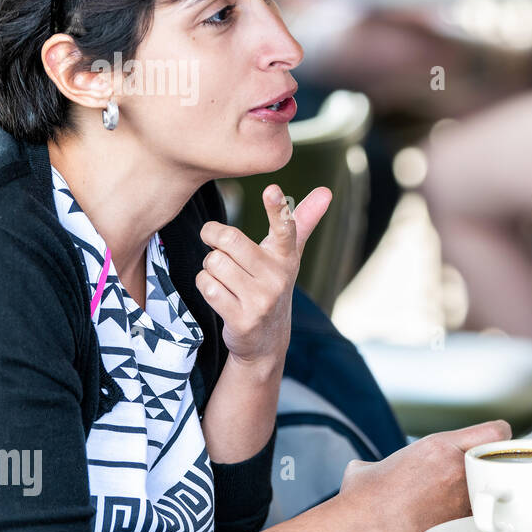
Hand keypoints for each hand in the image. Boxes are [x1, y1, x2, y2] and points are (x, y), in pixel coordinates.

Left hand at [197, 183, 331, 366]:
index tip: (272, 190)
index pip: (286, 228)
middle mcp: (278, 278)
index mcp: (287, 257)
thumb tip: (326, 191)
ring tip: (224, 277)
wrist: (266, 341)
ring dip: (210, 267)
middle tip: (215, 242)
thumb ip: (303, 221)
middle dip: (213, 237)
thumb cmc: (271, 285)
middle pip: (229, 240)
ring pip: (213, 263)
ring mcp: (261, 300)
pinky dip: (206, 285)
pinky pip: (207, 286)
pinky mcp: (242, 319)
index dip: (277, 208)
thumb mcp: (289, 255)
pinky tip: (220, 294)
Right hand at [337, 420, 511, 531]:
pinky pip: (481, 518)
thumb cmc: (361, 496)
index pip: (497, 432)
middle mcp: (457, 470)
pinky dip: (479, 520)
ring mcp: (460, 500)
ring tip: (479, 500)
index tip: (494, 447)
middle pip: (500, 462)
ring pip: (496, 491)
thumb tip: (375, 470)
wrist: (357, 528)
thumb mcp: (373, 464)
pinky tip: (469, 523)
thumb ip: (388, 462)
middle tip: (487, 476)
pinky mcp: (457, 527)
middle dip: (497, 468)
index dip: (499, 439)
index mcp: (440, 446)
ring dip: (490, 494)